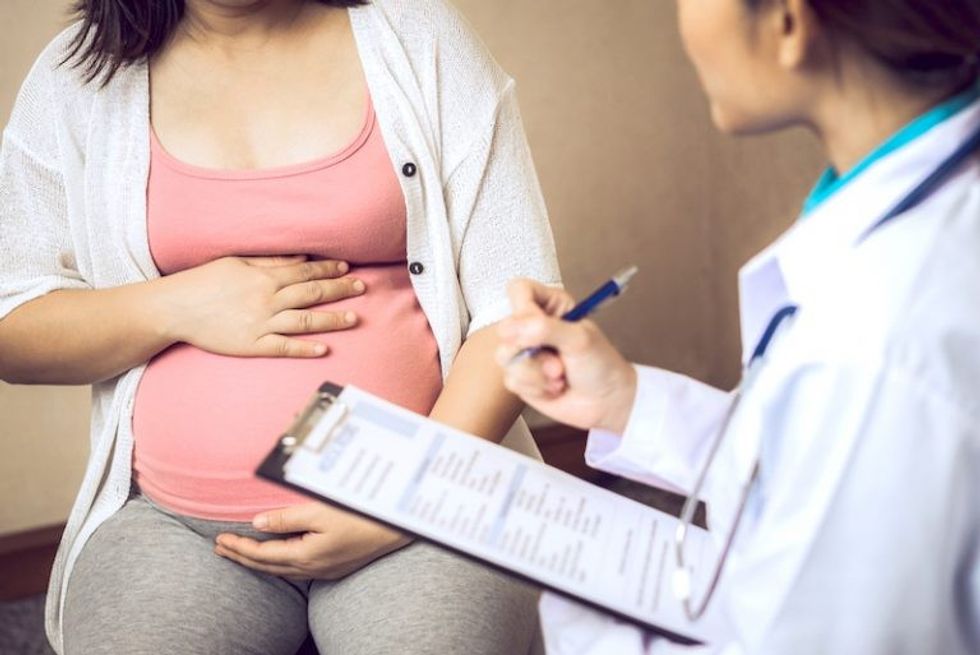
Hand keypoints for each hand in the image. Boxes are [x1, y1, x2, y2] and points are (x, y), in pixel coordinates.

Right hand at [158, 255, 364, 357]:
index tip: (347, 267)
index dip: (329, 269)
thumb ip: (270, 261)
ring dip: (332, 319)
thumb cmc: (203, 282)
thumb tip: (300, 258)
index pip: (305, 272)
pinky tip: (323, 348)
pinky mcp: (252, 345)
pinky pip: (283, 347)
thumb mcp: (236, 262)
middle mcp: (267, 299)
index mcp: (263, 277)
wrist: (174, 308)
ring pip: (304, 320)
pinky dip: (304, 348)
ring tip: (354, 318)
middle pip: (311, 293)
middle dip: (340, 290)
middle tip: (362, 288)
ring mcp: (260, 324)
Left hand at [214, 502, 410, 579]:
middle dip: (241, 558)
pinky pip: (296, 570)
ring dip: (257, 562)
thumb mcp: (320, 511)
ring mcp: (324, 570)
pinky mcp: (335, 567)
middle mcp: (312, 568)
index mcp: (306, 555)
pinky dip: (277, 564)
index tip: (220, 540)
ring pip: (280, 571)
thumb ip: (287, 518)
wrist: (396, 529)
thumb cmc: (361, 515)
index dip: (239, 547)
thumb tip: (258, 523)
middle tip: (221, 549)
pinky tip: (276, 558)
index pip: (261, 554)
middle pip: (267, 567)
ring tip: (241, 554)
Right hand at [495, 279, 637, 433]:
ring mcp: (525, 352)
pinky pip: (511, 379)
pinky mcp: (520, 377)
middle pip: (505, 328)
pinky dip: (536, 388)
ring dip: (536, 373)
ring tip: (560, 377)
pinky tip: (554, 388)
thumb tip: (509, 328)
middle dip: (532, 352)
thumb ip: (545, 328)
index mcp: (550, 306)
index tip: (537, 326)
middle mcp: (533, 326)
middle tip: (558, 364)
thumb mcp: (579, 339)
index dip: (522, 309)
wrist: (606, 401)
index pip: (519, 290)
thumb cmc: (601, 364)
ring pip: (505, 357)